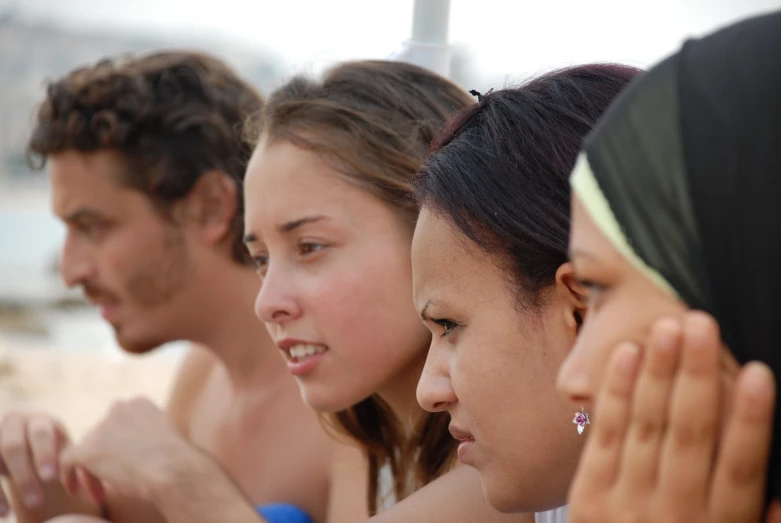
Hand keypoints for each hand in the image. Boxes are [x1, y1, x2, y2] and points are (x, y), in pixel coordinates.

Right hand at [0, 410, 69, 513]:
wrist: (29, 448)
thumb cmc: (54, 452)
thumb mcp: (64, 452)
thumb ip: (76, 464)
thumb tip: (94, 490)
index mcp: (40, 421)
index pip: (41, 434)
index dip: (44, 455)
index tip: (51, 478)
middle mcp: (13, 423)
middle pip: (13, 447)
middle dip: (24, 475)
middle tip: (37, 502)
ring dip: (0, 488)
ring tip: (12, 513)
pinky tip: (3, 513)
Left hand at [59, 397, 197, 503]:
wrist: (174, 471)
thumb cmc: (177, 462)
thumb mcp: (165, 438)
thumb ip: (146, 436)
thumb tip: (136, 451)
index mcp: (139, 403)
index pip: (119, 422)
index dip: (118, 445)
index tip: (127, 464)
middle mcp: (119, 409)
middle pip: (101, 435)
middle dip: (105, 459)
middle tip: (114, 482)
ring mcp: (102, 428)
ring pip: (86, 450)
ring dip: (92, 472)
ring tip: (100, 495)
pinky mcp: (88, 449)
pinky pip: (67, 460)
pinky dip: (68, 475)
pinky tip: (74, 490)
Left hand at [568, 312, 777, 522]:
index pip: (742, 470)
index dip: (751, 421)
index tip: (759, 372)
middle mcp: (675, 516)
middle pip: (690, 436)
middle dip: (696, 376)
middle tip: (700, 322)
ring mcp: (625, 505)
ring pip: (646, 428)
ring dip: (657, 373)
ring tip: (667, 327)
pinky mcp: (588, 498)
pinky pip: (603, 438)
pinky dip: (614, 395)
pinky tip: (625, 354)